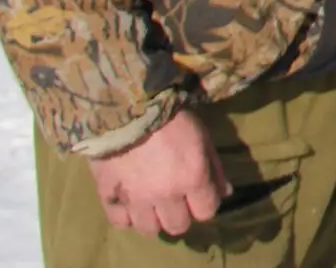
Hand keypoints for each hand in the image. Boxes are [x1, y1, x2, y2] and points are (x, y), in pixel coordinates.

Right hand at [88, 107, 229, 237]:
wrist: (127, 104)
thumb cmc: (172, 117)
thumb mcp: (203, 136)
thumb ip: (215, 168)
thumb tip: (225, 193)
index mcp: (192, 179)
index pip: (206, 212)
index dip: (205, 204)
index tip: (200, 195)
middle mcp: (165, 195)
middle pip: (178, 226)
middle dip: (181, 215)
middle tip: (176, 200)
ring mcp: (135, 199)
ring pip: (149, 230)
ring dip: (153, 219)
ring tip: (152, 204)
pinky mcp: (109, 195)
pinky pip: (120, 222)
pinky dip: (126, 216)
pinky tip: (129, 203)